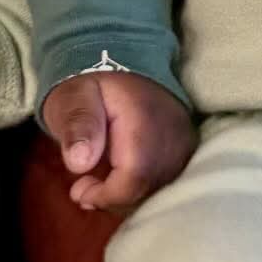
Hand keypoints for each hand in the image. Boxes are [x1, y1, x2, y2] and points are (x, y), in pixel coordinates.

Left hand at [42, 71, 196, 212]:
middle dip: (112, 197)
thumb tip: (80, 163)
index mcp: (144, 120)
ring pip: (158, 190)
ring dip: (126, 194)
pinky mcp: (188, 149)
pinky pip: (167, 181)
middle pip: (148, 190)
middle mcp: (174, 133)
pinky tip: (121, 176)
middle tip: (85, 185)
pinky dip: (141, 187)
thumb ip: (77, 124)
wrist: (126, 64)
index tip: (79, 189)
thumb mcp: (73, 96)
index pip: (135, 178)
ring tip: (101, 179)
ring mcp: (185, 142)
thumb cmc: (92, 86)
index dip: (106, 195)